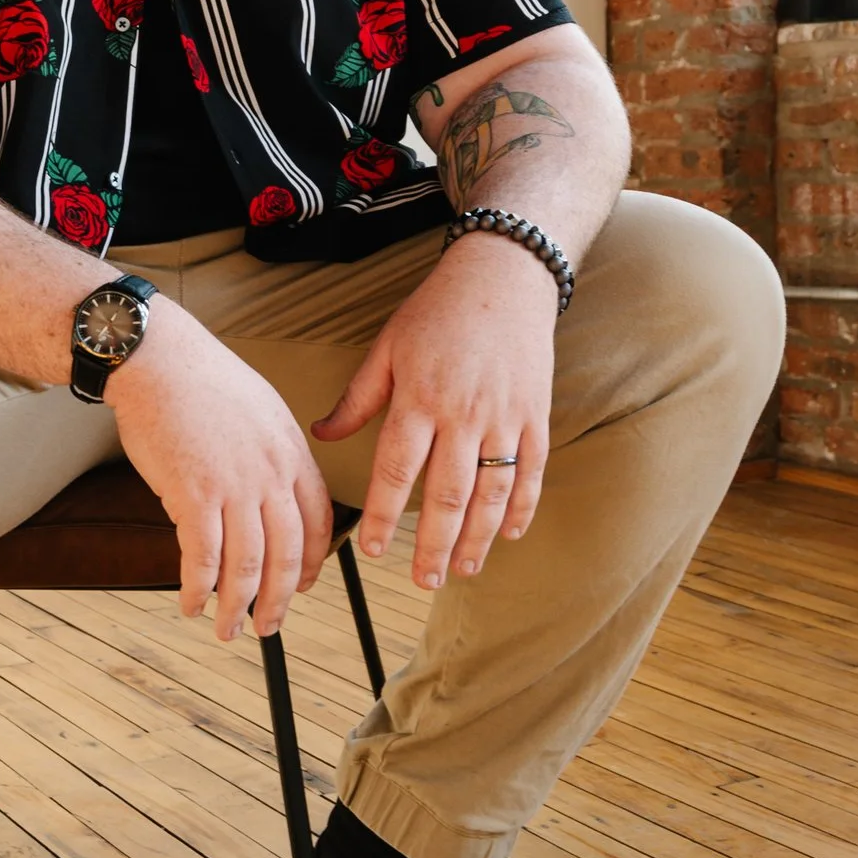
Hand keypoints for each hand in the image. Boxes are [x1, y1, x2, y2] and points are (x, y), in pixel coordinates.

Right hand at [110, 311, 336, 643]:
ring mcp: (234, 487)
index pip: (318, 522)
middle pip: (287, 554)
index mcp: (292, 453)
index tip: (301, 586)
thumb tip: (261, 497)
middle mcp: (271, 475)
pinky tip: (190, 602)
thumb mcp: (260, 411)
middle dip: (279, 600)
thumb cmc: (201, 382)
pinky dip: (198, 588)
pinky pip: (202, 557)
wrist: (159, 361)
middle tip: (268, 626)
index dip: (311, 563)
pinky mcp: (193, 495)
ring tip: (227, 629)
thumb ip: (271, 456)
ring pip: (248, 565)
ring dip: (238, 607)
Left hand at [312, 236, 557, 587]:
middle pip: (446, 496)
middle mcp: (463, 415)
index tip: (374, 551)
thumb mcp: (387, 348)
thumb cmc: (437, 312)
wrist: (503, 276)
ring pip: (491, 494)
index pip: (396, 472)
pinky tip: (508, 536)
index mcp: (419, 399)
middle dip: (432, 546)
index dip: (384, 516)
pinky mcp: (535, 416)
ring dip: (476, 539)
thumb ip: (357, 398)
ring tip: (461, 570)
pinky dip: (521, 509)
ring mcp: (504, 418)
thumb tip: (322, 435)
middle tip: (421, 581)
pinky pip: (531, 474)